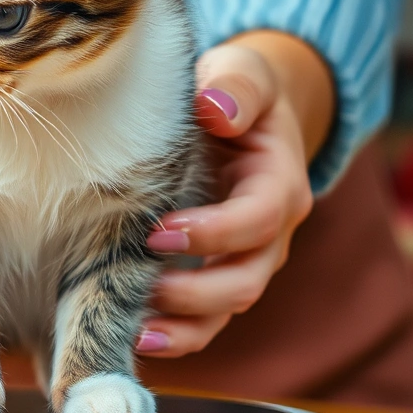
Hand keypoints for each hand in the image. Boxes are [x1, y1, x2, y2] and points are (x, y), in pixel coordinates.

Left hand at [137, 31, 335, 357]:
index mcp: (279, 183)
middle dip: (197, 291)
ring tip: (134, 330)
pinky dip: (175, 337)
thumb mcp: (242, 72)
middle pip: (247, 278)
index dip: (215, 233)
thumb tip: (215, 107)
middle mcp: (271, 233)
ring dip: (182, 326)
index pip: (260, 218)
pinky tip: (134, 340)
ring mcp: (246, 261)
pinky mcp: (218, 278)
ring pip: (226, 310)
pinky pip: (205, 322)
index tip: (160, 233)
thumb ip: (235, 84)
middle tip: (143, 283)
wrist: (238, 115)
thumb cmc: (234, 93)